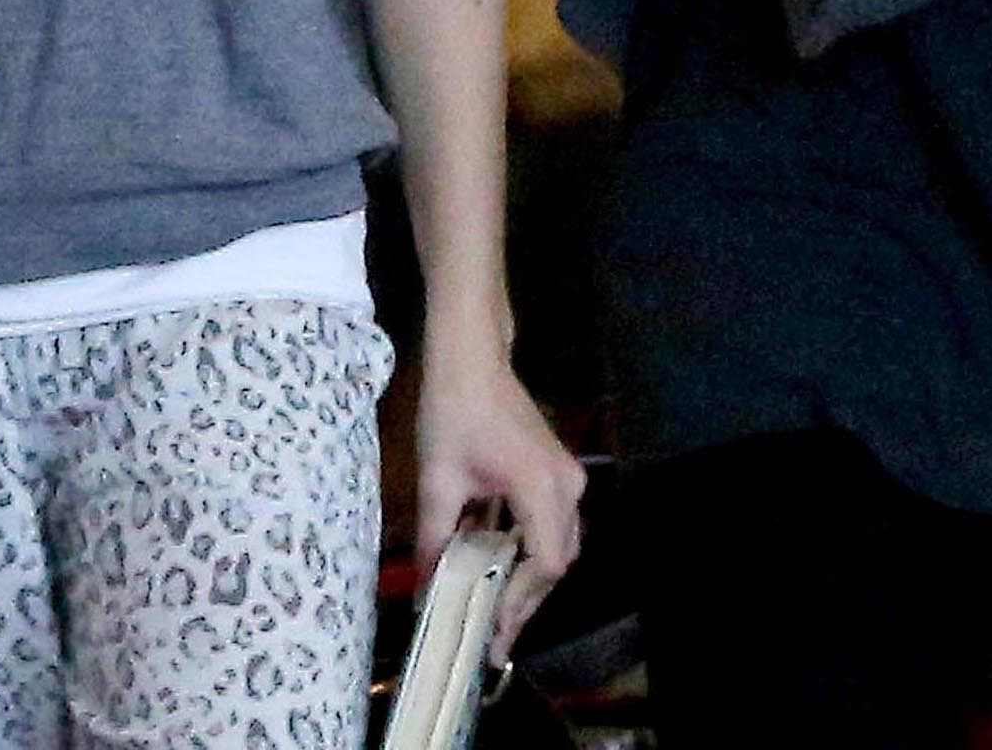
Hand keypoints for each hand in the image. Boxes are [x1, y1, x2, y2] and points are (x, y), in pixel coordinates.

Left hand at [415, 330, 586, 661]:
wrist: (470, 356)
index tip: (490, 629)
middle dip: (525, 599)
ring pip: (560, 545)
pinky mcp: (557, 471)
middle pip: (559, 560)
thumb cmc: (453, 411)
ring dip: (529, 578)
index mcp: (540, 486)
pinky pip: (553, 524)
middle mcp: (567, 485)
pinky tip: (498, 568)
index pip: (545, 563)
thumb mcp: (437, 480)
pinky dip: (530, 551)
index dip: (520, 602)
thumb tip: (424, 592)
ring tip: (494, 608)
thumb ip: (434, 542)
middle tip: (492, 634)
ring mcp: (567, 476)